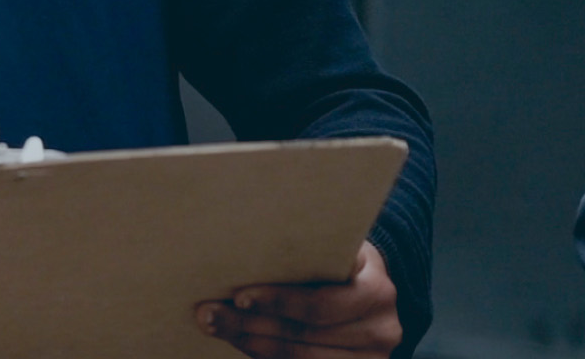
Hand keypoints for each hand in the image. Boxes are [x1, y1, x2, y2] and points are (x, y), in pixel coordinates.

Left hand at [195, 241, 401, 357]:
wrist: (372, 291)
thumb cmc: (340, 260)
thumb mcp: (335, 247)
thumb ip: (307, 248)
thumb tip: (240, 242)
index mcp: (375, 288)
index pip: (319, 303)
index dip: (277, 301)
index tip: (238, 296)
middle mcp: (381, 328)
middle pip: (303, 332)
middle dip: (250, 322)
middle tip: (208, 313)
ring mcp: (371, 357)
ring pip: (299, 356)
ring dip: (250, 342)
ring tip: (215, 325)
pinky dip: (266, 356)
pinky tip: (241, 341)